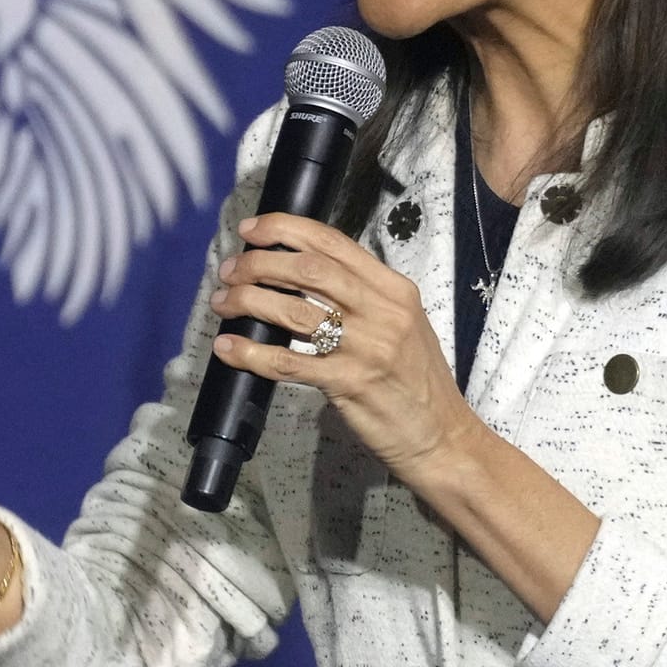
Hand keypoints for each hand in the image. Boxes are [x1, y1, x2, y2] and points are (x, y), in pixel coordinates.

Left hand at [208, 213, 486, 486]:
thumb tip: (305, 276)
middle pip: (308, 269)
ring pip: (294, 311)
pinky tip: (229, 347)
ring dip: (249, 301)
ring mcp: (367, 347)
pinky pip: (289, 362)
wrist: (443, 437)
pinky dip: (252, 353)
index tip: (252, 229)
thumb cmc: (417, 382)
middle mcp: (383, 311)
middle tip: (231, 270)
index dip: (285, 229)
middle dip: (259, 263)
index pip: (333, 243)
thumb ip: (364, 297)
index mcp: (395, 290)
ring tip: (223, 302)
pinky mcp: (349, 384)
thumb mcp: (403, 325)